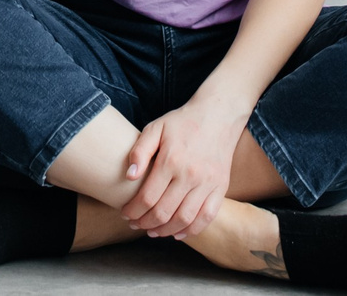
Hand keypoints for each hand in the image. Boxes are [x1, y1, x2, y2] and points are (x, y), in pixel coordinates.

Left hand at [120, 93, 249, 239]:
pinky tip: (177, 232)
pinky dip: (192, 230)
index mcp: (171, 160)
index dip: (133, 211)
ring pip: (184, 219)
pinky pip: (207, 216)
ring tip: (152, 231)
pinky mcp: (221, 187)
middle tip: (135, 225)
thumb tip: (129, 176)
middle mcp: (191, 174)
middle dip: (145, 223)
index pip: (147, 197)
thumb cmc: (182, 122)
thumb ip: (140, 151)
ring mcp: (208, 183)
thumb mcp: (155, 127)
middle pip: (164, 212)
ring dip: (165, 230)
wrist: (218, 115)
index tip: (125, 214)